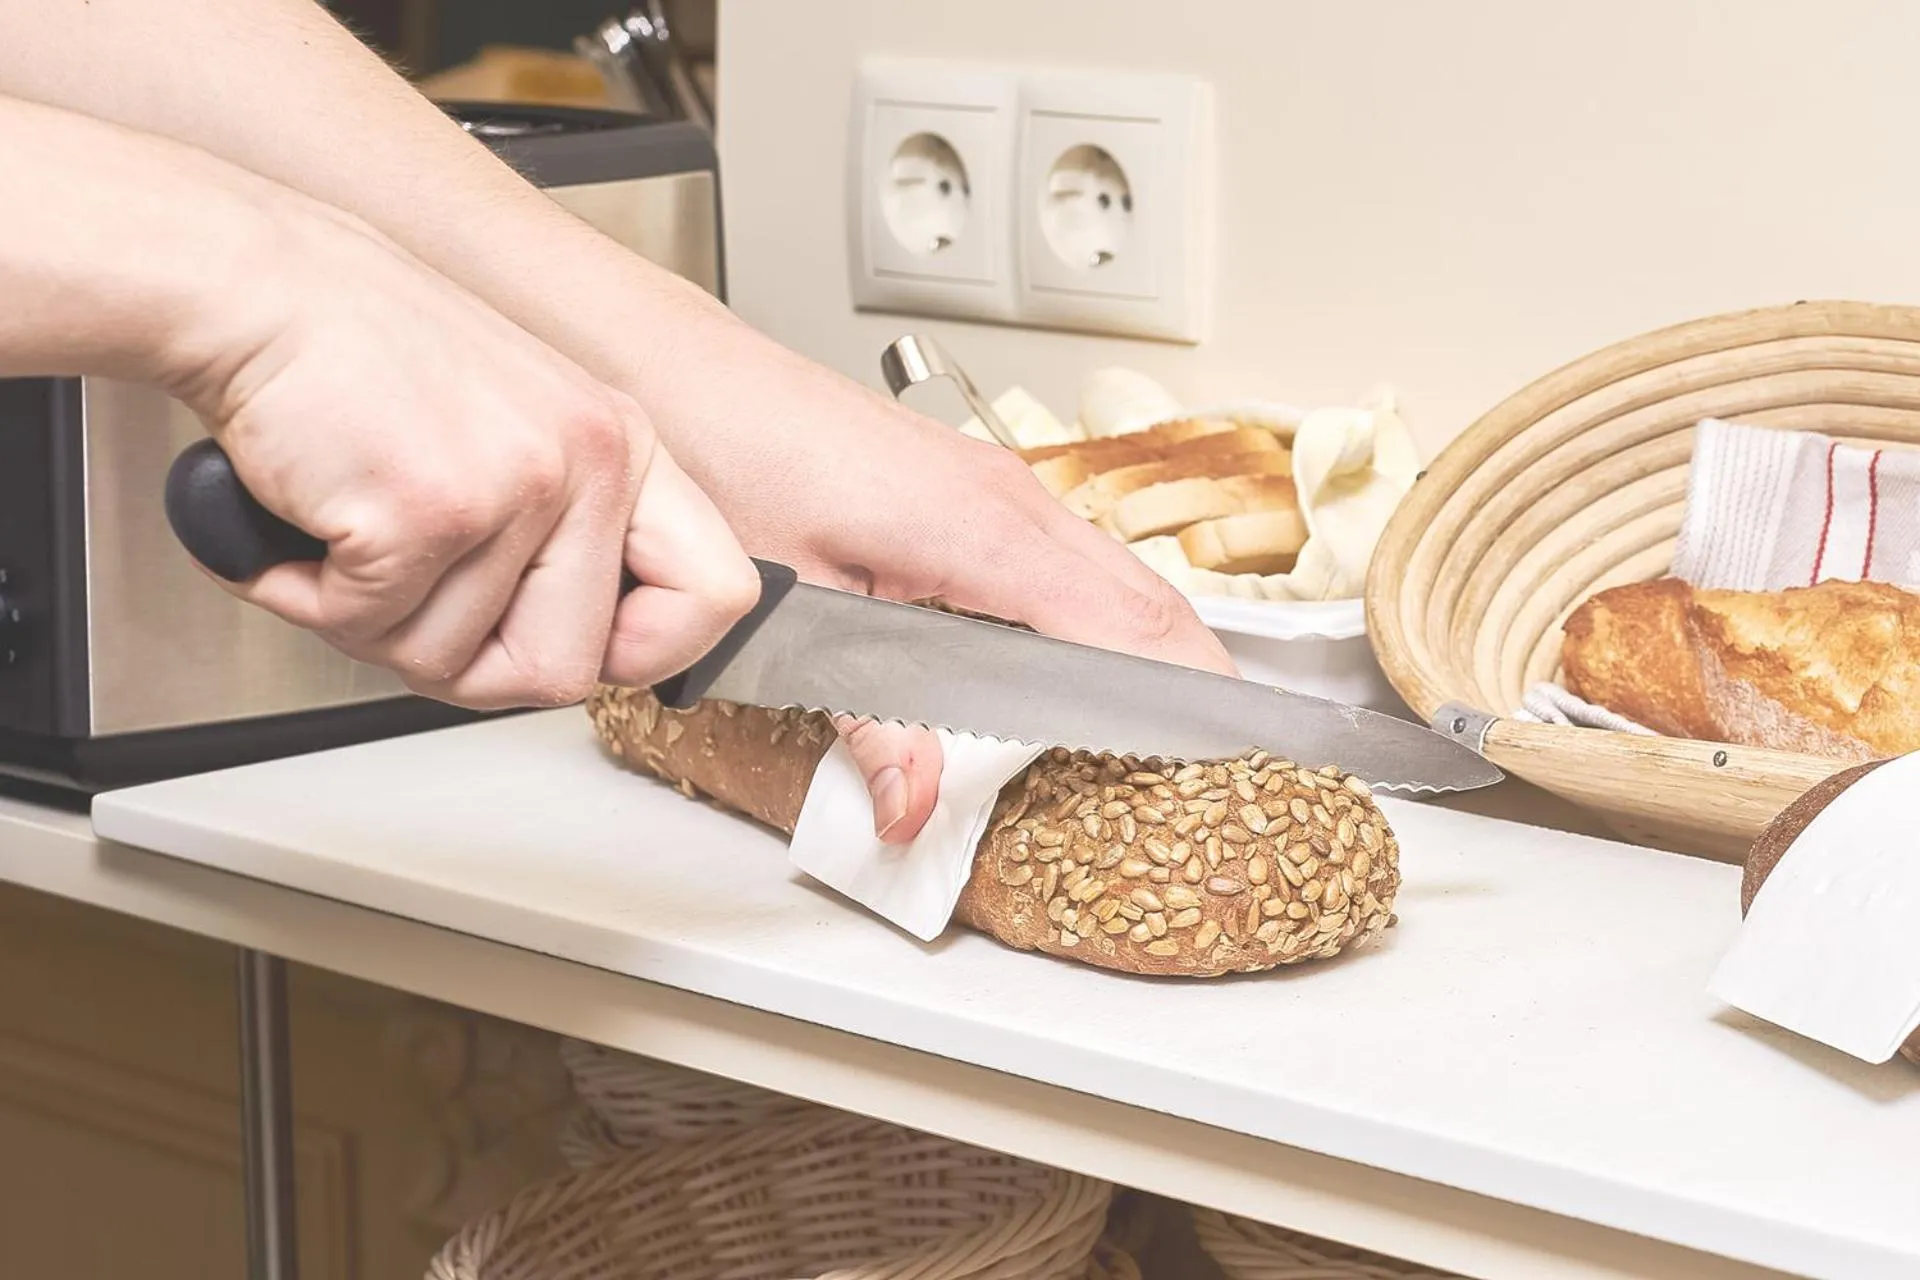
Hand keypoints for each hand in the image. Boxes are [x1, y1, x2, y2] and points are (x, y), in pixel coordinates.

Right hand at [162, 201, 758, 708]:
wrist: (258, 283)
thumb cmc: (367, 357)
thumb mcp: (519, 428)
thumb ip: (569, 534)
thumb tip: (592, 654)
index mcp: (624, 448)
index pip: (716, 596)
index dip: (647, 653)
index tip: (588, 650)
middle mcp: (588, 461)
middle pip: (563, 672)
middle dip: (468, 665)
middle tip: (412, 601)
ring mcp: (515, 486)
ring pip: (450, 662)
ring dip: (372, 622)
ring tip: (351, 531)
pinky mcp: (427, 509)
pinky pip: (367, 627)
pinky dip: (310, 596)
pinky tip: (310, 523)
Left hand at [631, 332, 1237, 843]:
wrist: (686, 378)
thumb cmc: (731, 457)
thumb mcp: (797, 611)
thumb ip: (869, 720)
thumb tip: (917, 806)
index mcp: (984, 527)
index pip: (1129, 625)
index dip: (1188, 695)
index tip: (1227, 756)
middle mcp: (1009, 496)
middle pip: (1146, 600)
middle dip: (1193, 679)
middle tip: (1219, 761)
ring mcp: (996, 485)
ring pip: (1113, 575)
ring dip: (1148, 647)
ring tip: (1164, 727)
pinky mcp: (972, 487)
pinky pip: (1070, 558)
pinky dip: (1100, 615)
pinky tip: (1076, 661)